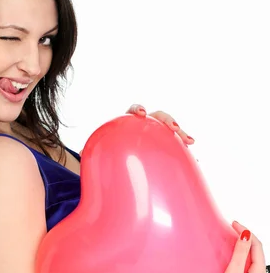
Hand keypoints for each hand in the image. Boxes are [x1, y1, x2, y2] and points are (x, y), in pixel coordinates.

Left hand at [79, 104, 194, 156]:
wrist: (119, 160)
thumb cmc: (107, 153)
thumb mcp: (99, 150)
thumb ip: (91, 149)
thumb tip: (79, 153)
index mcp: (128, 122)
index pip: (133, 110)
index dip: (139, 109)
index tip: (142, 114)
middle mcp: (145, 125)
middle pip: (158, 116)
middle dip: (167, 120)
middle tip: (174, 129)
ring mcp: (157, 135)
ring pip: (171, 131)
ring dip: (181, 134)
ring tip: (190, 143)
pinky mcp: (165, 147)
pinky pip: (175, 148)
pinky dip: (183, 154)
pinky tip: (193, 163)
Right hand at [204, 221, 266, 272]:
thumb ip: (240, 253)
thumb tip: (246, 235)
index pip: (258, 248)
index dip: (247, 234)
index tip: (234, 224)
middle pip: (256, 254)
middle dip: (246, 240)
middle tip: (233, 229)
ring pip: (250, 262)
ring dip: (242, 250)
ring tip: (231, 239)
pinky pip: (244, 269)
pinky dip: (238, 259)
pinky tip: (230, 257)